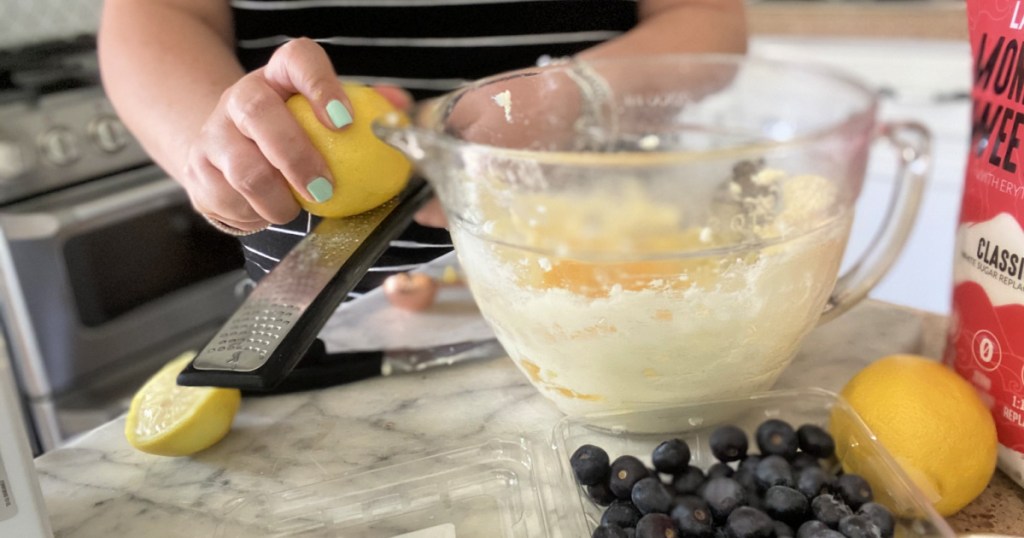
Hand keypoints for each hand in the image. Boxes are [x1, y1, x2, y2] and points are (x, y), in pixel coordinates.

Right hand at [183, 38, 409, 232]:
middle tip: (324, 187)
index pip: (298, 59)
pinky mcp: (197, 170)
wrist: (234, 153)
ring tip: (296, 209)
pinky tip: (268, 212)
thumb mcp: (329, 119)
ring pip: (241, 168)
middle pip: (258, 113)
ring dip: (276, 200)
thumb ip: (369, 112)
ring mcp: (214, 132)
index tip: (344, 120)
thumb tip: (399, 109)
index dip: (320, 84)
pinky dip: (253, 215)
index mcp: (280, 75)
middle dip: (295, 155)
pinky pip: (226, 200)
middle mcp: (241, 95)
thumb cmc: (298, 137)